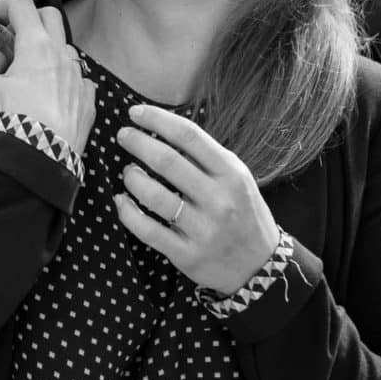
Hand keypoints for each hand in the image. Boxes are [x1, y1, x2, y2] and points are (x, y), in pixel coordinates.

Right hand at [0, 0, 95, 156]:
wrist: (39, 162)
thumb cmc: (14, 124)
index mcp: (37, 47)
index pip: (21, 5)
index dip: (1, 5)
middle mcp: (62, 57)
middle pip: (50, 16)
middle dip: (28, 19)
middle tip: (9, 36)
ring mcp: (79, 78)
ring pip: (65, 47)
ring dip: (46, 49)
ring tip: (27, 69)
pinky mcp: (87, 101)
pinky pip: (79, 78)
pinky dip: (63, 78)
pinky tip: (48, 93)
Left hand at [112, 103, 279, 295]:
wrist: (260, 267)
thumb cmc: (243, 214)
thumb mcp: (238, 180)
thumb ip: (206, 159)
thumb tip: (162, 131)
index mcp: (232, 174)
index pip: (190, 136)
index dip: (157, 119)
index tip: (136, 112)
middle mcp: (219, 200)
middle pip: (167, 162)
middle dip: (138, 142)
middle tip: (123, 135)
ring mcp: (203, 229)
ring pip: (154, 196)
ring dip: (132, 177)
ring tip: (127, 171)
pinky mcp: (187, 255)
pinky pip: (147, 230)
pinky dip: (127, 212)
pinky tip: (121, 201)